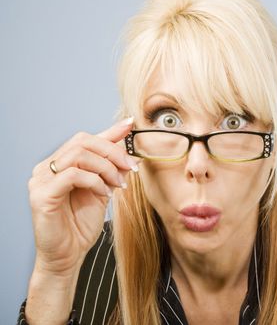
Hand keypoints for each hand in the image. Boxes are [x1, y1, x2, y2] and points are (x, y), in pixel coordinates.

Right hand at [27, 117, 137, 275]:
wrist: (68, 255)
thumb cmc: (81, 224)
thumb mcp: (102, 188)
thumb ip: (110, 167)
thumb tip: (127, 144)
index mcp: (59, 164)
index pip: (85, 139)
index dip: (110, 132)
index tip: (131, 125)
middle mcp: (46, 168)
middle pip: (83, 142)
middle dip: (113, 152)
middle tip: (131, 167)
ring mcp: (41, 180)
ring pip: (79, 155)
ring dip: (106, 168)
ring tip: (118, 184)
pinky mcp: (42, 195)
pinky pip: (73, 175)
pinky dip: (95, 181)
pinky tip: (104, 194)